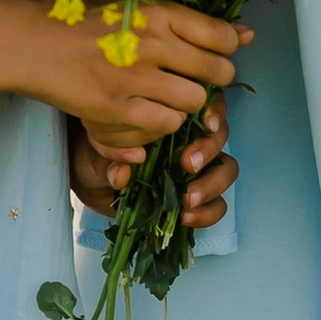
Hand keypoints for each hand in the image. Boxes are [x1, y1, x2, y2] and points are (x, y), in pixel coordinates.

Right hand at [11, 0, 247, 137]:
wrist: (30, 42)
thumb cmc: (82, 21)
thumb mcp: (136, 7)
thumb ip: (188, 22)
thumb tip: (247, 33)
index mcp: (157, 12)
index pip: (221, 36)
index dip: (227, 50)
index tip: (214, 54)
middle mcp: (151, 43)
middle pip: (216, 72)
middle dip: (215, 81)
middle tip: (196, 80)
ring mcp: (135, 78)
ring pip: (194, 102)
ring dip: (189, 105)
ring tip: (170, 97)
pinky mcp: (117, 108)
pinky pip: (165, 125)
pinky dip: (164, 125)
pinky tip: (150, 113)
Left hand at [70, 93, 237, 229]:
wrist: (94, 180)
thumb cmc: (102, 151)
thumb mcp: (100, 150)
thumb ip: (111, 157)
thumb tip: (121, 173)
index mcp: (176, 115)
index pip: (208, 102)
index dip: (214, 110)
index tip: (205, 122)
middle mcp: (193, 138)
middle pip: (221, 135)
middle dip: (209, 149)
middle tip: (187, 163)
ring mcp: (199, 169)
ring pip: (226, 170)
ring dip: (212, 184)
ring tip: (187, 199)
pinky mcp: (197, 198)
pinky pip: (217, 205)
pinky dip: (207, 213)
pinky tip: (186, 217)